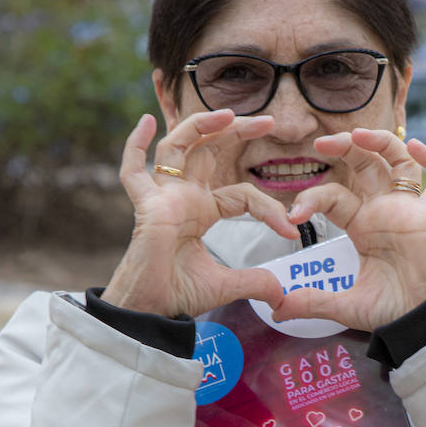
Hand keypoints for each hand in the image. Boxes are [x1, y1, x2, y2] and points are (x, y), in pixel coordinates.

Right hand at [102, 112, 299, 317]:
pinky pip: (133, 172)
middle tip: (270, 121)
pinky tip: (147, 121)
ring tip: (230, 114)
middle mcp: (183, 197)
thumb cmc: (178, 295)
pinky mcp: (146, 207)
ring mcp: (162, 198)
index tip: (292, 231)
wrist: (151, 312)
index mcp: (201, 211)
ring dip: (202, 126)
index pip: (241, 194)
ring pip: (179, 147)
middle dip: (238, 130)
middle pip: (210, 150)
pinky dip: (135, 146)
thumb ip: (255, 283)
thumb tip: (281, 296)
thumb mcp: (226, 285)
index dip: (268, 207)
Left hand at [272, 128, 425, 332]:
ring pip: (399, 162)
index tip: (293, 215)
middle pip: (366, 164)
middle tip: (321, 142)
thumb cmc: (388, 311)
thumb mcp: (342, 305)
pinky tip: (417, 145)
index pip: (334, 195)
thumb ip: (310, 302)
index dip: (312, 198)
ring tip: (361, 133)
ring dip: (382, 143)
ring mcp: (408, 211)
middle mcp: (384, 211)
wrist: (420, 322)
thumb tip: (275, 310)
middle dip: (346, 147)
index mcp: (361, 226)